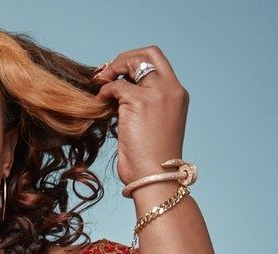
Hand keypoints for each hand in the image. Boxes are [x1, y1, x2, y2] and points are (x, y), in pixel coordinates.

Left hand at [92, 46, 188, 184]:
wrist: (155, 176)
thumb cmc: (152, 158)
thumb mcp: (155, 123)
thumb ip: (146, 103)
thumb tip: (120, 89)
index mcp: (177, 94)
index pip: (158, 62)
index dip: (136, 62)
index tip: (119, 73)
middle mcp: (171, 89)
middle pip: (147, 54)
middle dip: (123, 59)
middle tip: (106, 74)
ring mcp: (157, 93)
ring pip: (131, 63)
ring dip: (111, 71)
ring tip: (100, 85)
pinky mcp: (140, 102)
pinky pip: (115, 86)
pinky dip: (104, 91)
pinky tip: (99, 103)